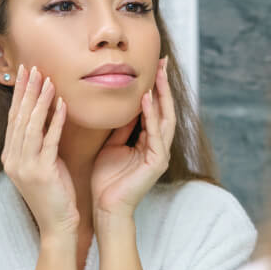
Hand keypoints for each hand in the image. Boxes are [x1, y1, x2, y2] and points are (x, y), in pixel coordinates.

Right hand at [2, 64, 78, 238]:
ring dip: (40, 101)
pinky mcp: (40, 172)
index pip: (14, 118)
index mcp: (10, 157)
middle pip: (19, 117)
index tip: (25, 72)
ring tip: (48, 80)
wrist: (57, 226)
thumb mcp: (43, 164)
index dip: (20, 94)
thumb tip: (47, 114)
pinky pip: (48, 140)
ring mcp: (24, 166)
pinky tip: (62, 105)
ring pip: (31, 126)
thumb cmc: (55, 194)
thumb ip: (40, 142)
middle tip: (33, 67)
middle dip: (26, 91)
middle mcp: (12, 159)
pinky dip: (55, 121)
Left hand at [92, 57, 175, 222]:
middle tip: (162, 61)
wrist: (105, 208)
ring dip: (162, 95)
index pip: (155, 108)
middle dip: (164, 84)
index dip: (155, 87)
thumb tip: (123, 105)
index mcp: (149, 141)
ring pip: (165, 117)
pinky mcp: (157, 162)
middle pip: (165, 108)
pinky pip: (155, 134)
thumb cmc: (106, 179)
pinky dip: (151, 115)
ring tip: (158, 74)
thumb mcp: (111, 144)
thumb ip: (121, 127)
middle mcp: (159, 145)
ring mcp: (160, 153)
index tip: (153, 65)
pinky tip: (146, 99)